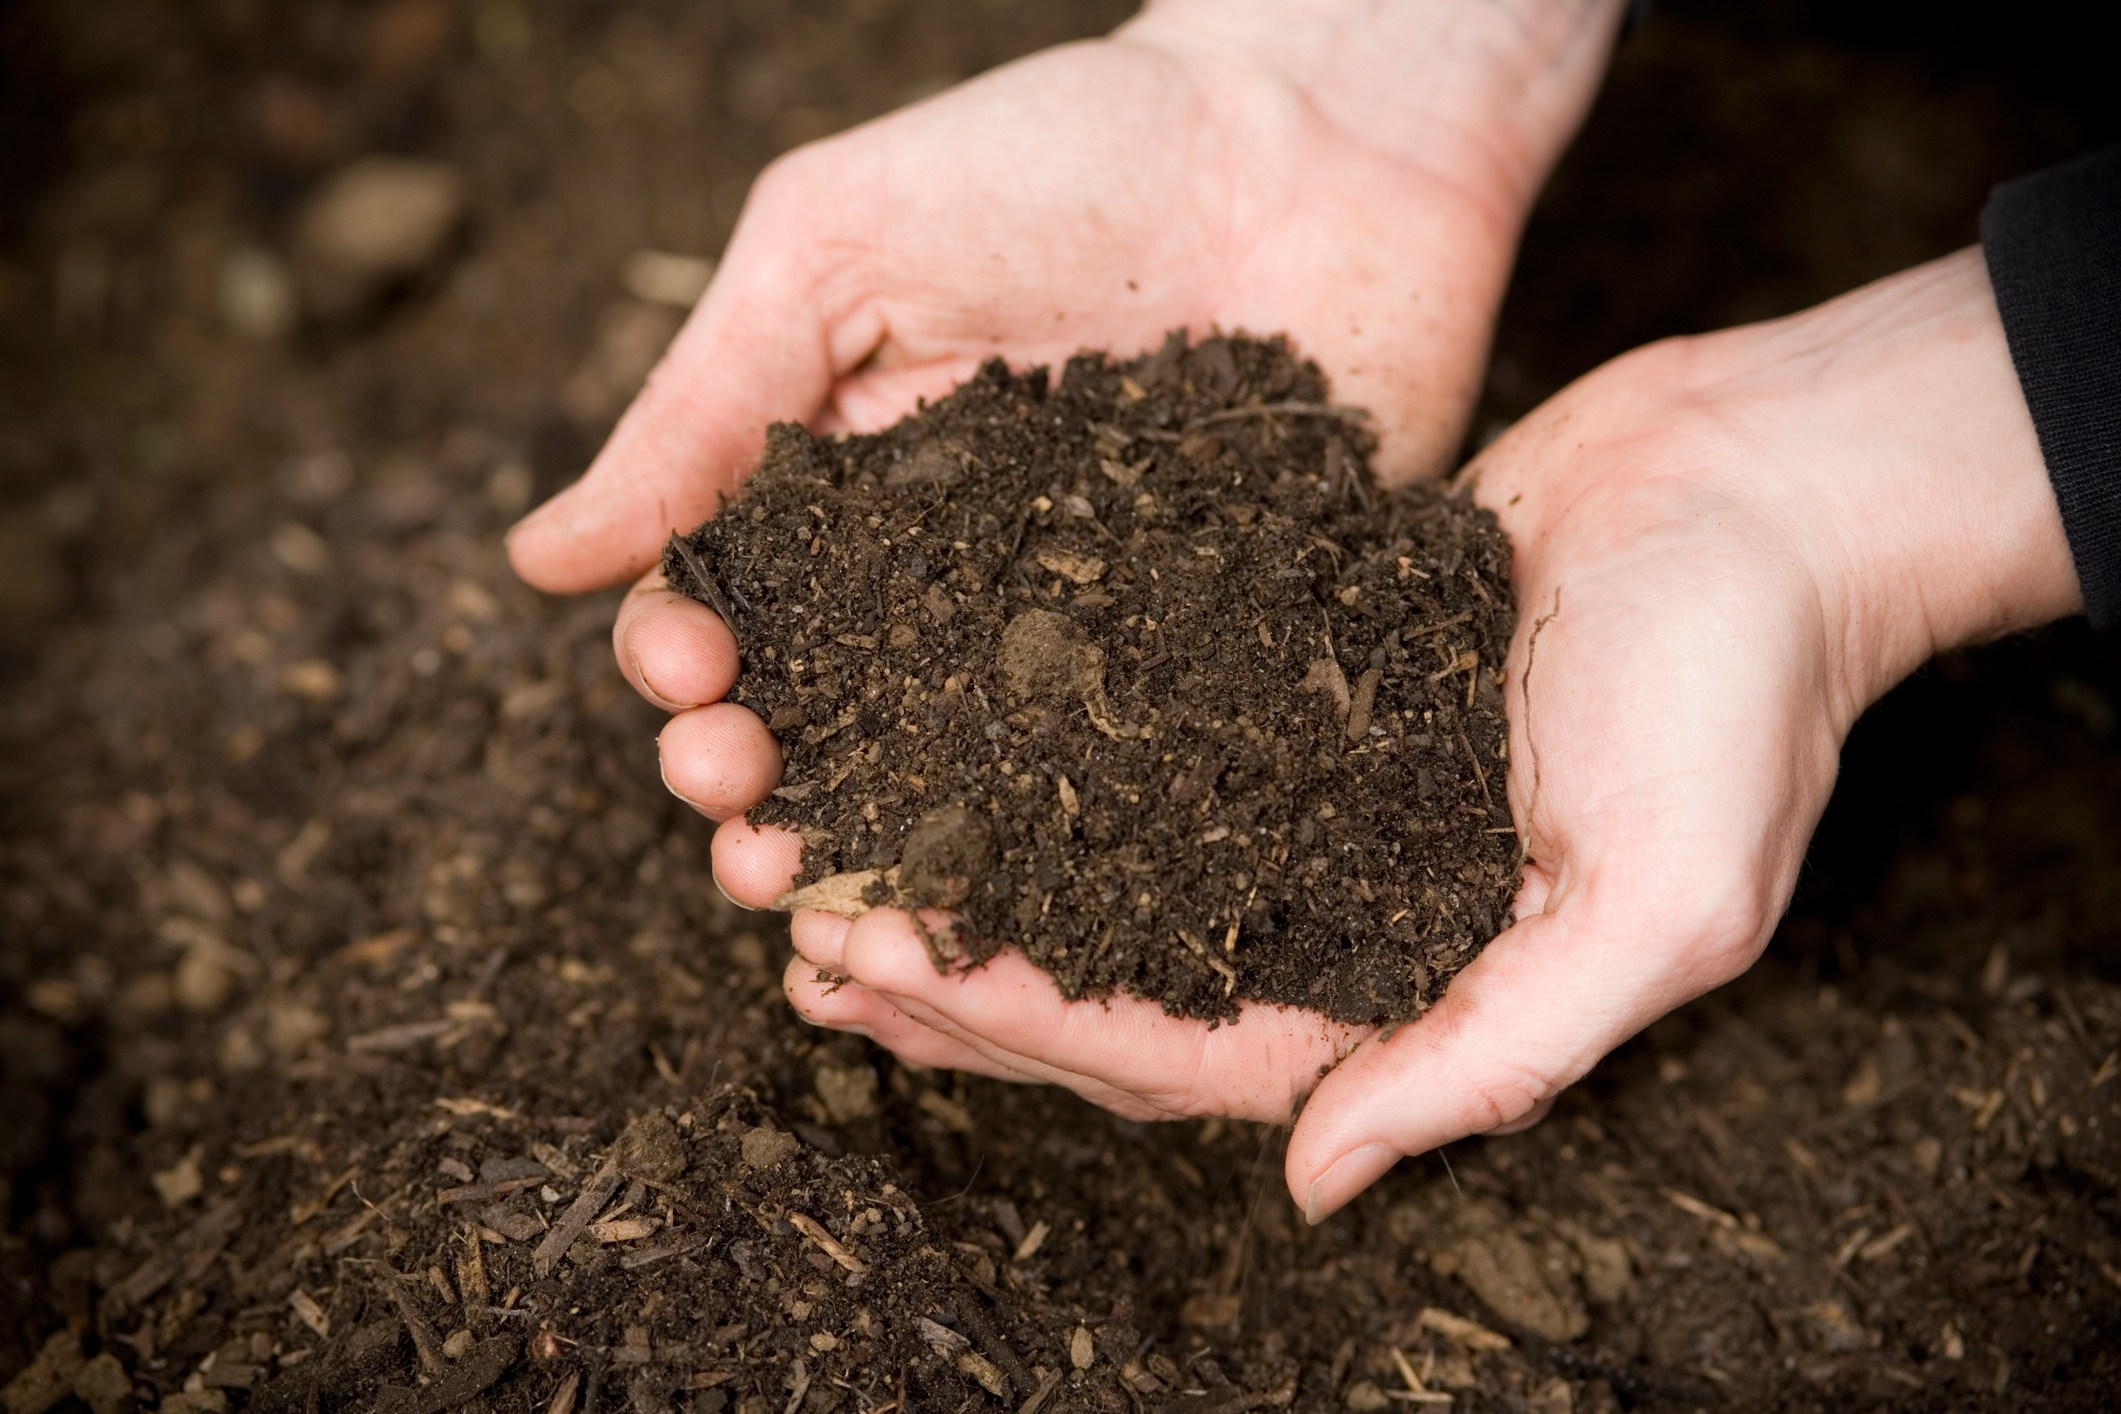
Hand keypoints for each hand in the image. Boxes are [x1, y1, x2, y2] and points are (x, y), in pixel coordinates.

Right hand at [545, 4, 1626, 1127]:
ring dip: (877, 854)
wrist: (1320, 137)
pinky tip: (1010, 907)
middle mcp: (944, 585)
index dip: (684, 666)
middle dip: (758, 783)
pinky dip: (1055, 857)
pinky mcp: (1203, 664)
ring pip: (951, 784)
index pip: (729, 612)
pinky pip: (1121, 781)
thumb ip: (706, 402)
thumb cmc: (1062, 157)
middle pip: (824, 722)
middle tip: (745, 810)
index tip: (689, 678)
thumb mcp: (842, 242)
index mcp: (840, 491)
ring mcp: (1074, 632)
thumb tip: (543, 561)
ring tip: (837, 900)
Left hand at [755, 248, 2077, 1219]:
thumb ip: (1496, 1051)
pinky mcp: (1289, 681)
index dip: (1020, 1019)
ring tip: (816, 847)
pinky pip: (1132, 736)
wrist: (1756, 488)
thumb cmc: (1739, 688)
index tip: (875, 963)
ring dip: (964, 864)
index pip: (1183, 1047)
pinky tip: (925, 722)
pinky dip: (1026, 746)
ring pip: (1098, 862)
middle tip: (802, 919)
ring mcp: (1307, 791)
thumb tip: (1318, 1191)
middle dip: (955, 959)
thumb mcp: (1661, 902)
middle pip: (1113, 972)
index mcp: (1412, 984)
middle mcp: (1341, 902)